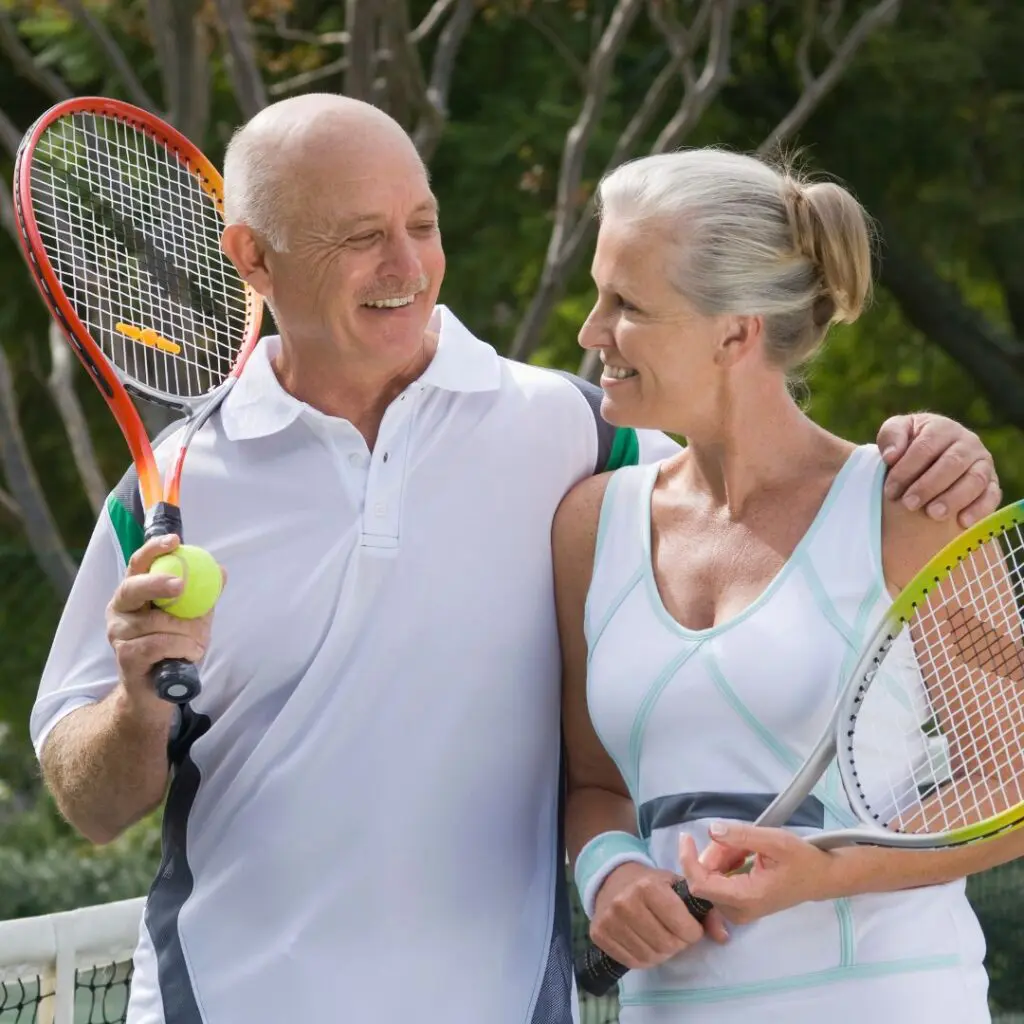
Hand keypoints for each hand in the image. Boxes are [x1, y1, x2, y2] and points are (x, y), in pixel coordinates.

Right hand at [106, 535, 221, 706]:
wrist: (159, 690)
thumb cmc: (174, 647)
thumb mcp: (192, 617)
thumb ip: (202, 595)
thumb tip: (221, 571)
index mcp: (134, 594)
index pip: (138, 564)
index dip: (154, 549)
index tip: (175, 541)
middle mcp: (119, 610)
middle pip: (133, 588)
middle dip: (158, 583)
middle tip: (181, 585)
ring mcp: (118, 634)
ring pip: (157, 623)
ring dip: (187, 631)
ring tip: (198, 641)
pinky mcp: (124, 657)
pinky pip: (159, 644)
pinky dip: (182, 647)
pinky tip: (190, 653)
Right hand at [590, 860, 728, 969]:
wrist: (613, 878)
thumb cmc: (651, 882)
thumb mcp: (678, 886)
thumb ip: (705, 910)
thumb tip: (724, 936)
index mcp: (648, 886)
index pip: (683, 927)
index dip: (693, 932)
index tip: (691, 927)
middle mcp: (625, 902)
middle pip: (667, 944)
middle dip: (678, 944)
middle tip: (676, 934)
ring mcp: (610, 919)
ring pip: (650, 956)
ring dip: (662, 953)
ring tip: (661, 938)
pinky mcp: (599, 934)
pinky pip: (631, 961)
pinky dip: (644, 958)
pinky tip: (646, 943)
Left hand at [679, 825, 839, 925]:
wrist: (821, 878)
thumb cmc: (801, 860)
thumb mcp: (774, 841)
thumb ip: (742, 836)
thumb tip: (711, 830)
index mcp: (745, 898)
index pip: (701, 884)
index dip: (688, 860)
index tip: (686, 836)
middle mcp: (737, 910)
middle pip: (706, 877)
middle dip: (715, 853)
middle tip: (737, 838)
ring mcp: (738, 911)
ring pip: (712, 877)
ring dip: (722, 856)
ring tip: (747, 846)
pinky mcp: (739, 905)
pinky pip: (720, 881)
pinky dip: (727, 863)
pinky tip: (745, 855)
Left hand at [877, 413, 1000, 528]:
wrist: (931, 460)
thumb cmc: (909, 445)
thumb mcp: (897, 432)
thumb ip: (891, 436)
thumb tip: (891, 455)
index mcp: (943, 428)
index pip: (925, 447)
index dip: (906, 470)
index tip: (890, 491)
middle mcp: (968, 443)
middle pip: (952, 463)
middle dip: (928, 486)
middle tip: (909, 504)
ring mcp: (983, 463)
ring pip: (975, 479)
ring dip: (954, 498)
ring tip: (933, 514)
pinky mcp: (992, 483)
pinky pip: (992, 495)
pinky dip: (980, 508)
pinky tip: (962, 522)